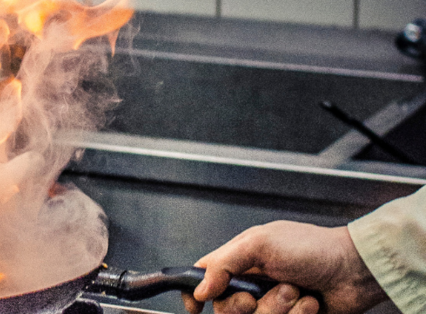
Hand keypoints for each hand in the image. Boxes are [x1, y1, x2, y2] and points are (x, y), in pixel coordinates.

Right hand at [181, 221, 387, 313]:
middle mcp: (252, 283)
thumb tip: (200, 288)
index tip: (196, 307)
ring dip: (278, 309)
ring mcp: (271, 303)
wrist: (355, 270)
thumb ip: (223, 264)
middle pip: (227, 308)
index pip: (204, 277)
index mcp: (239, 259)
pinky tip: (310, 304)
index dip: (196, 293)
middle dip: (245, 305)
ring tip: (297, 293)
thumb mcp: (260, 244)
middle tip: (258, 296)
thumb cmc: (312, 248)